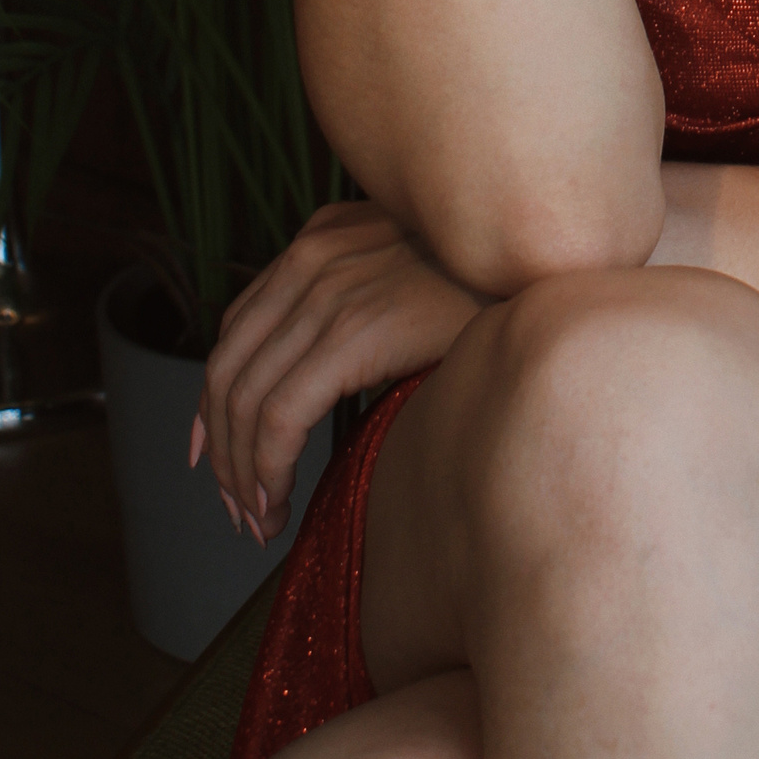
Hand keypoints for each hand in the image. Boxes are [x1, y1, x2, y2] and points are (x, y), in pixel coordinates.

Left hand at [192, 200, 487, 543]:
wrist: (545, 265)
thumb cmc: (489, 285)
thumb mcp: (407, 274)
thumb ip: (357, 302)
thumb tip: (317, 381)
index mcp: (320, 238)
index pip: (235, 326)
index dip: (213, 403)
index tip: (215, 458)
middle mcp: (313, 255)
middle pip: (227, 367)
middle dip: (221, 450)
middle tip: (238, 508)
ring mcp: (330, 290)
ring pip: (243, 400)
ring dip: (240, 474)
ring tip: (259, 519)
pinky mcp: (354, 331)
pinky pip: (280, 417)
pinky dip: (266, 470)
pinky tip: (279, 504)